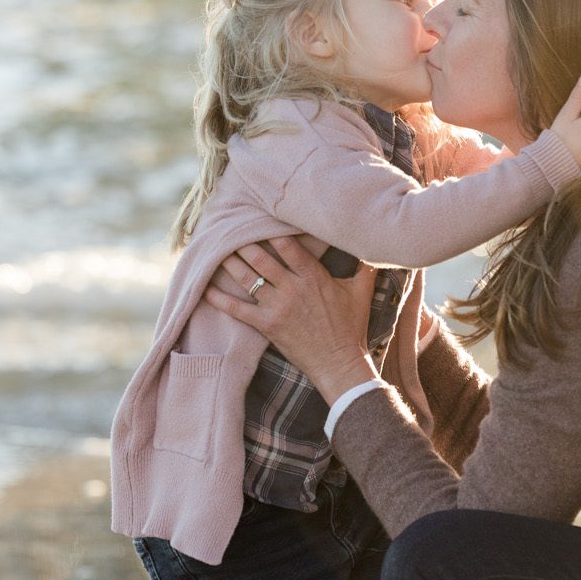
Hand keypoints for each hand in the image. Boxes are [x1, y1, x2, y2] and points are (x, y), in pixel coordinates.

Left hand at [205, 237, 377, 401]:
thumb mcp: (361, 292)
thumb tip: (375, 244)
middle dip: (244, 242)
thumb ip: (365, 267)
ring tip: (217, 249)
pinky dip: (220, 299)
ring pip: (248, 278)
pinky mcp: (267, 326)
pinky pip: (238, 309)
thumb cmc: (351, 327)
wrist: (340, 363)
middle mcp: (292, 288)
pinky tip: (205, 288)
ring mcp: (278, 307)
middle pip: (261, 258)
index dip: (271, 230)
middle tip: (230, 229)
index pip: (287, 246)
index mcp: (313, 276)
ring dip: (230, 262)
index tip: (258, 217)